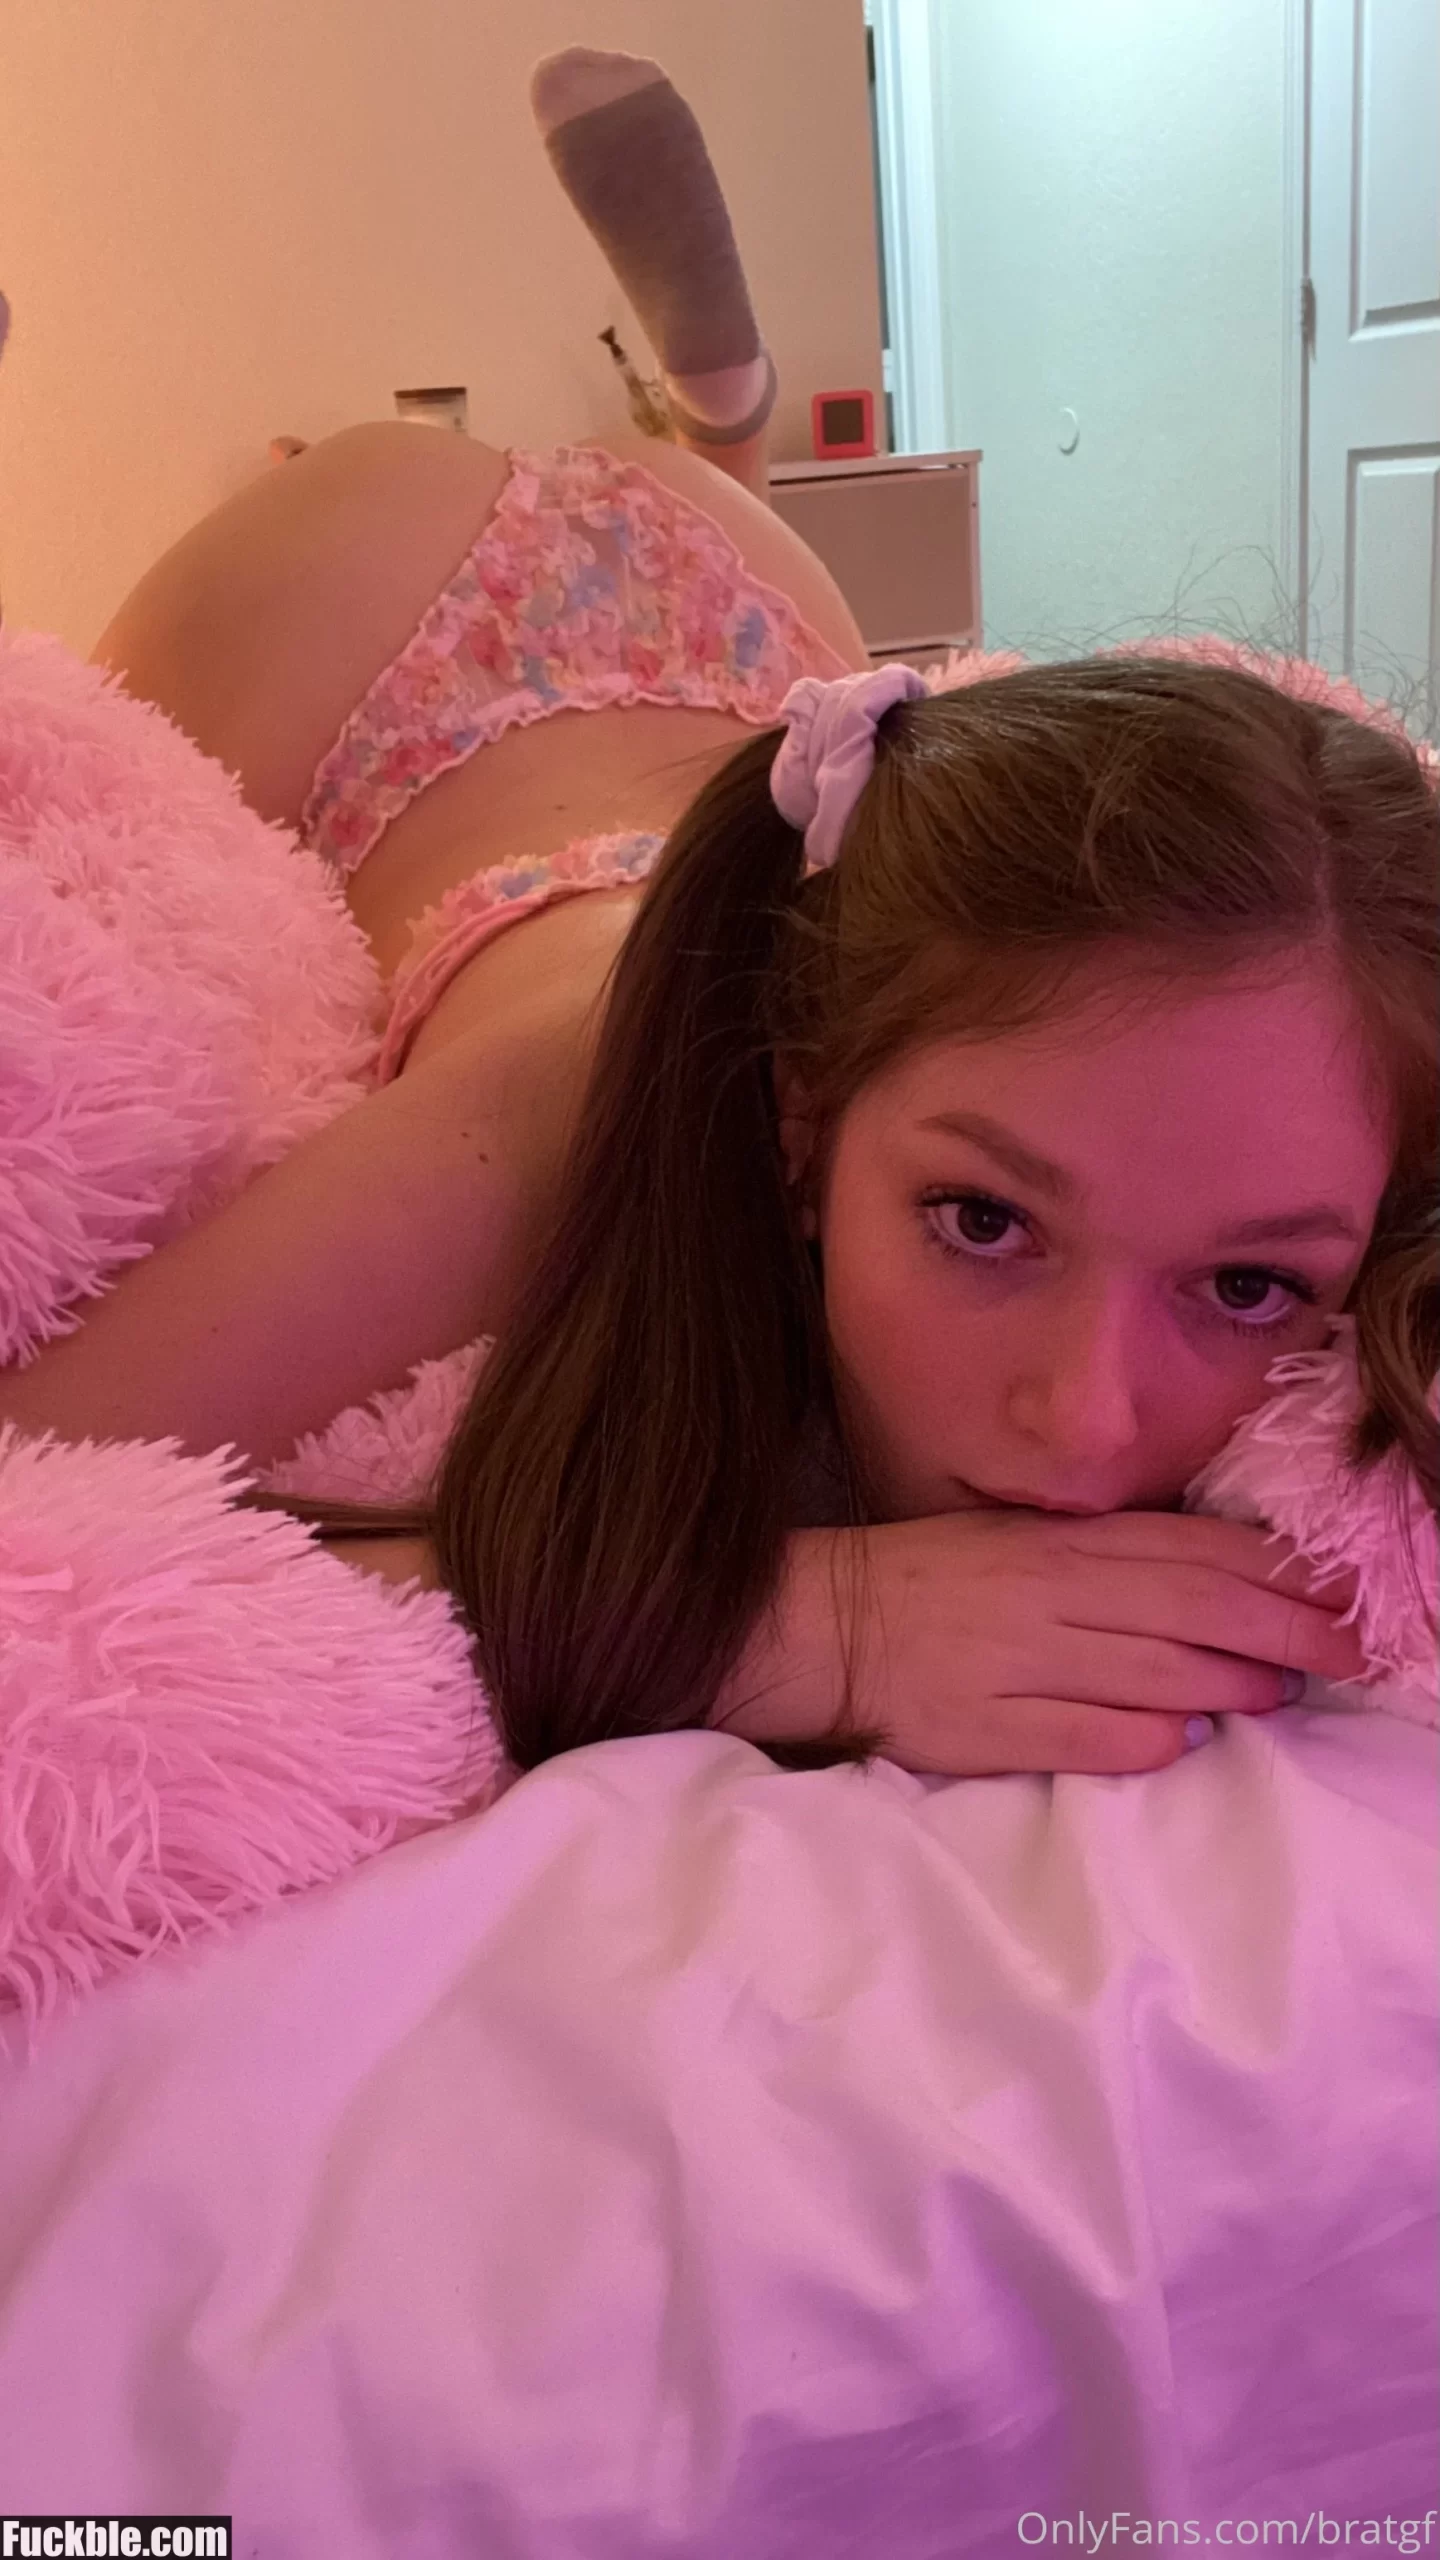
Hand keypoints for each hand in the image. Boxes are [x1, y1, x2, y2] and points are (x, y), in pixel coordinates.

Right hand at [714, 1509, 1368, 1777]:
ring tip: (1282, 1692)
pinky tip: (1182, 1739)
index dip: (1271, 1572)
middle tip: (1352, 1648)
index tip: (1340, 1591)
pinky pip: (1080, 1735)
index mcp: (1055, 1546)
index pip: (1185, 1551)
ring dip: (1227, 1683)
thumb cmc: (932, 1584)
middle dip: (1281, 1627)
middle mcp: (1045, 1597)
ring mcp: (1015, 1664)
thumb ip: (1106, 1568)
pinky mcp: (983, 1730)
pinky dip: (1140, 1737)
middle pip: (1186, 1610)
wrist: (819, 1627)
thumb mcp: (1017, 1545)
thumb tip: (1209, 1595)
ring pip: (1146, 1672)